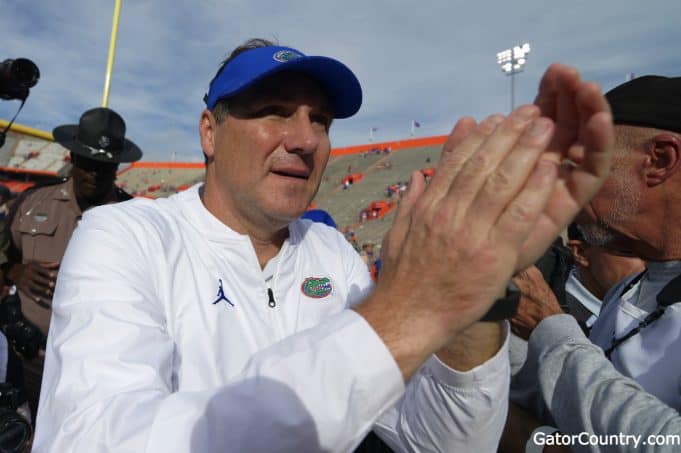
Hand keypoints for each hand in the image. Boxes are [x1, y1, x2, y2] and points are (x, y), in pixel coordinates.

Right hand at [9, 261, 58, 307]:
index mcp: (32, 266)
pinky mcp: (21, 287)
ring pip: (33, 286)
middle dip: (45, 281)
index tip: (53, 275)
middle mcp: (27, 273)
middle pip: (37, 278)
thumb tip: (59, 263)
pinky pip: (27, 292)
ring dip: (41, 289)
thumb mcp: (36, 264)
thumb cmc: (29, 267)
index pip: (40, 269)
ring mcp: (24, 280)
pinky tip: (38, 299)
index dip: (46, 272)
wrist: (13, 271)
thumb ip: (48, 265)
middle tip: (53, 285)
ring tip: (49, 292)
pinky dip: (32, 296)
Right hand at [356, 64, 613, 379]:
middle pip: (482, 165)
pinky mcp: (493, 256)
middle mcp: (449, 214)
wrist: (408, 317)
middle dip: (508, 134)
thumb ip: (411, 200)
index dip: (478, 137)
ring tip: (544, 127)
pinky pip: (518, 216)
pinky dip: (535, 189)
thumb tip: (419, 173)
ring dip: (526, 151)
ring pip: (501, 183)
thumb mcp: (398, 233)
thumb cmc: (404, 278)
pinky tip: (549, 168)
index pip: (456, 162)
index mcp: (428, 207)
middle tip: (529, 113)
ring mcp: (471, 234)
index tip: (494, 119)